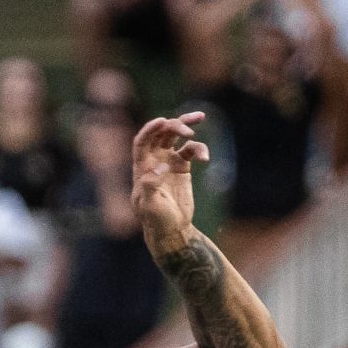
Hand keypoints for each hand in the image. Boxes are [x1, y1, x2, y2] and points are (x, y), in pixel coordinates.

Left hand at [131, 113, 209, 255]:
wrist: (172, 229)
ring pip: (176, 135)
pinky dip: (199, 149)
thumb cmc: (155, 220)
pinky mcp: (182, 166)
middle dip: (174, 125)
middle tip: (188, 130)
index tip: (162, 121)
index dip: (150, 129)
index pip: (142, 141)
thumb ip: (151, 185)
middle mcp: (154, 160)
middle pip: (161, 133)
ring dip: (186, 124)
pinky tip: (205, 158)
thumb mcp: (150, 206)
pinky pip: (191, 150)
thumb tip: (162, 166)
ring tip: (200, 118)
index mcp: (142, 167)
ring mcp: (168, 161)